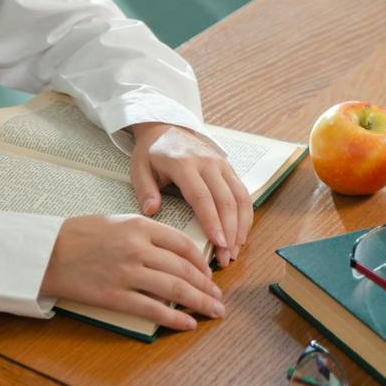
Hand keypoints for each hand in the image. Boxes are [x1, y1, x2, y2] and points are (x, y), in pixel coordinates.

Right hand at [39, 214, 224, 329]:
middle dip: (207, 287)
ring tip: (213, 311)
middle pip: (184, 269)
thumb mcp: (115, 221)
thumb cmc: (78, 234)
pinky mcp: (115, 295)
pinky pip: (153, 309)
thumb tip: (174, 253)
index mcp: (138, 225)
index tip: (208, 273)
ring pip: (175, 289)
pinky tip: (187, 324)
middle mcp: (137, 247)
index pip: (183, 244)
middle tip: (218, 298)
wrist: (46, 251)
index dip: (201, 262)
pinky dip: (174, 318)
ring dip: (199, 303)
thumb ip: (145, 232)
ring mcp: (127, 273)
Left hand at [128, 122, 253, 265]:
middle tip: (227, 257)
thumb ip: (145, 190)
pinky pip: (243, 193)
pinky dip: (246, 215)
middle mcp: (207, 163)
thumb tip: (152, 211)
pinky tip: (241, 234)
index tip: (218, 242)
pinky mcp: (229, 168)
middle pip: (226, 200)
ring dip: (242, 226)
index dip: (212, 221)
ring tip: (235, 250)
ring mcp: (221, 164)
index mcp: (183, 164)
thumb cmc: (152, 153)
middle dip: (230, 231)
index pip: (202, 196)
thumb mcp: (139, 168)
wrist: (166, 128)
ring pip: (240, 198)